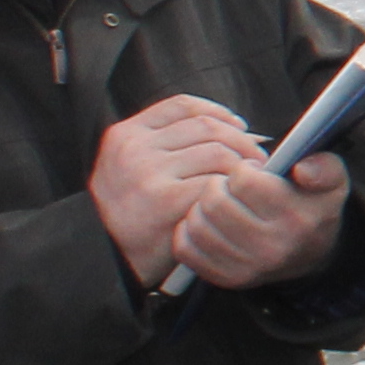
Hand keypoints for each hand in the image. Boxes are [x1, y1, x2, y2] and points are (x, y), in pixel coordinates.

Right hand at [86, 95, 266, 281]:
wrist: (108, 259)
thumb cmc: (133, 213)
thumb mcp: (132, 167)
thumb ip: (167, 143)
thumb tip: (233, 126)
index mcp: (125, 135)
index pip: (183, 105)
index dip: (218, 112)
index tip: (238, 126)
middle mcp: (134, 149)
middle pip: (207, 127)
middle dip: (241, 140)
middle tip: (257, 158)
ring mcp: (148, 174)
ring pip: (218, 152)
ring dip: (243, 165)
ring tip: (250, 180)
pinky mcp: (165, 201)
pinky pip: (216, 183)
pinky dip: (232, 191)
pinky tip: (235, 201)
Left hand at [173, 149, 351, 291]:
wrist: (308, 255)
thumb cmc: (312, 209)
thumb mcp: (332, 182)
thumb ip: (325, 166)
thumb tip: (302, 170)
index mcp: (297, 220)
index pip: (245, 181)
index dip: (245, 169)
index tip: (255, 173)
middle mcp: (272, 249)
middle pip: (216, 201)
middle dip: (220, 185)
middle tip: (233, 188)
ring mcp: (246, 268)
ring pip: (198, 223)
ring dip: (203, 206)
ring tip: (221, 204)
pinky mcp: (224, 279)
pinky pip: (186, 248)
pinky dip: (190, 231)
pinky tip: (208, 224)